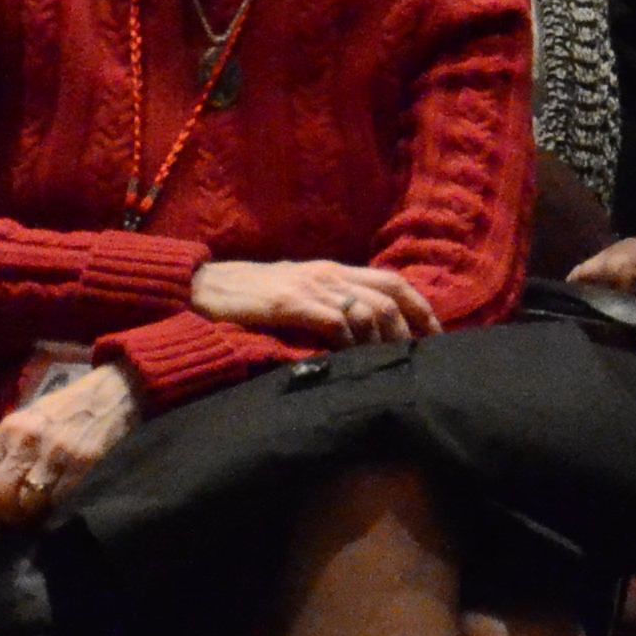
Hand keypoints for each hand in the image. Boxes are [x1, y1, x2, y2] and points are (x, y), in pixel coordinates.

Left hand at [0, 362, 140, 532]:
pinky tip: (53, 517)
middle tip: (8, 532)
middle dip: (1, 521)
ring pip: (28, 505)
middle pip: (0, 496)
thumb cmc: (62, 411)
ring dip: (27, 522)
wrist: (108, 396)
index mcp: (7, 430)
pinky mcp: (83, 464)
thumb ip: (5, 452)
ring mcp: (56, 453)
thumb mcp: (25, 421)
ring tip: (31, 526)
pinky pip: (58, 502)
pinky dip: (52, 516)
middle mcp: (27, 440)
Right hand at [187, 255, 433, 343]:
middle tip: (420, 359)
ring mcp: (310, 288)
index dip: (421, 310)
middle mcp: (328, 274)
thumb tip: (359, 330)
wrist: (200, 286)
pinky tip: (353, 361)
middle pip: (391, 297)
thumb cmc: (245, 295)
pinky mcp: (290, 304)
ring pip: (369, 311)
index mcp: (332, 270)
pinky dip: (352, 343)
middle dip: (412, 330)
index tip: (436, 338)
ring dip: (384, 341)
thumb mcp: (295, 292)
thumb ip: (325, 303)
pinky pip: (336, 323)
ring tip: (388, 365)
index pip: (393, 283)